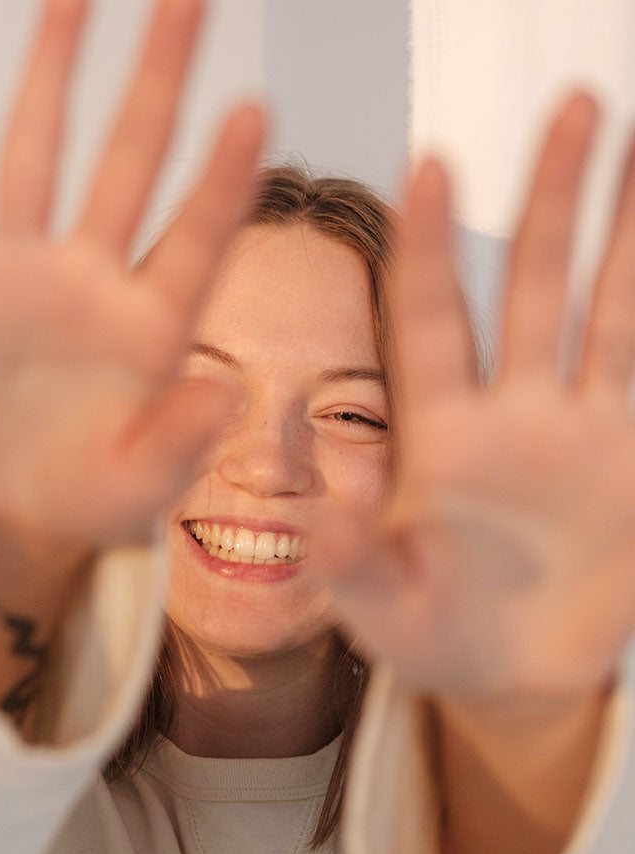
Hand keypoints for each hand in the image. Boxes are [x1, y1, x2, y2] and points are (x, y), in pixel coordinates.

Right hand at [0, 0, 264, 550]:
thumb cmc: (84, 497)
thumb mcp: (138, 488)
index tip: (253, 111)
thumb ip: (178, 443)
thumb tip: (222, 392)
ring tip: (71, 0)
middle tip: (188, 1)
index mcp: (148, 329)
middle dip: (156, 81)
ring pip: (35, 157)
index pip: (195, 239)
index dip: (222, 181)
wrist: (10, 506)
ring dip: (50, 77)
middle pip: (128, 163)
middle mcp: (89, 283)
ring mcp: (18, 276)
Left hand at [312, 95, 634, 701]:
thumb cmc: (431, 639)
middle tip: (570, 107)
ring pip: (607, 308)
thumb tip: (318, 520)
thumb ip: (354, 565)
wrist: (511, 676)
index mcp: (436, 436)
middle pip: (529, 285)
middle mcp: (509, 413)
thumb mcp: (383, 610)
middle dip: (549, 200)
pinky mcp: (632, 457)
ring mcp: (577, 428)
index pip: (429, 320)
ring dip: (625, 232)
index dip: (428, 247)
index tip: (426, 165)